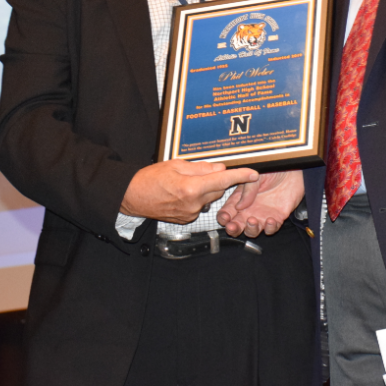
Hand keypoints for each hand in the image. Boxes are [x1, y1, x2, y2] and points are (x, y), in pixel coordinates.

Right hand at [120, 159, 257, 223]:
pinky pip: (200, 206)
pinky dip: (198, 197)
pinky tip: (184, 191)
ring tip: (188, 180)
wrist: (132, 197)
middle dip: (217, 179)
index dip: (240, 176)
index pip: (223, 181)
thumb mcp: (176, 165)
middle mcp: (193, 204)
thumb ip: (201, 168)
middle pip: (218, 190)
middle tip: (205, 170)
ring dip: (206, 188)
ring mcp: (190, 214)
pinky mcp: (186, 219)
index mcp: (191, 188)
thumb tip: (220, 168)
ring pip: (210, 198)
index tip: (253, 173)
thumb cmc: (150, 178)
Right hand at [217, 170, 304, 237]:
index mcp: (240, 198)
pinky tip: (270, 220)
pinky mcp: (277, 218)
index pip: (227, 212)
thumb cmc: (272, 169)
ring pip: (252, 231)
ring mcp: (262, 215)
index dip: (224, 217)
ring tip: (253, 221)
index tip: (225, 218)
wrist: (292, 170)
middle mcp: (250, 209)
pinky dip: (269, 228)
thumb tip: (239, 206)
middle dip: (232, 229)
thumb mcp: (256, 175)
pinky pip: (271, 229)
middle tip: (233, 227)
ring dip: (250, 229)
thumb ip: (247, 190)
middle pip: (237, 225)